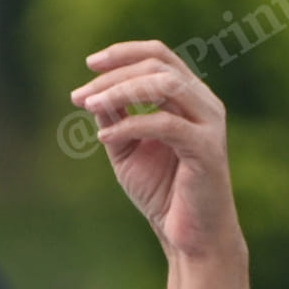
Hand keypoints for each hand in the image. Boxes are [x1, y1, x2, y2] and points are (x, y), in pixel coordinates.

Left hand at [70, 40, 244, 261]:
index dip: (124, 53)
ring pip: (167, 85)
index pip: (159, 56)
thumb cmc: (162, 192)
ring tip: (88, 106)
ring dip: (121, 91)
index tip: (90, 63)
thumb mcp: (127, 151)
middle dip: (114, 76)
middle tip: (79, 95)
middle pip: (159, 66)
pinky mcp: (207, 149)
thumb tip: (92, 96)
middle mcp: (203, 103)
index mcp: (188, 98)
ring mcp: (209, 124)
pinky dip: (132, 125)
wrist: (188, 235)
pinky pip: (166, 124)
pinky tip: (104, 139)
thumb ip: (115, 121)